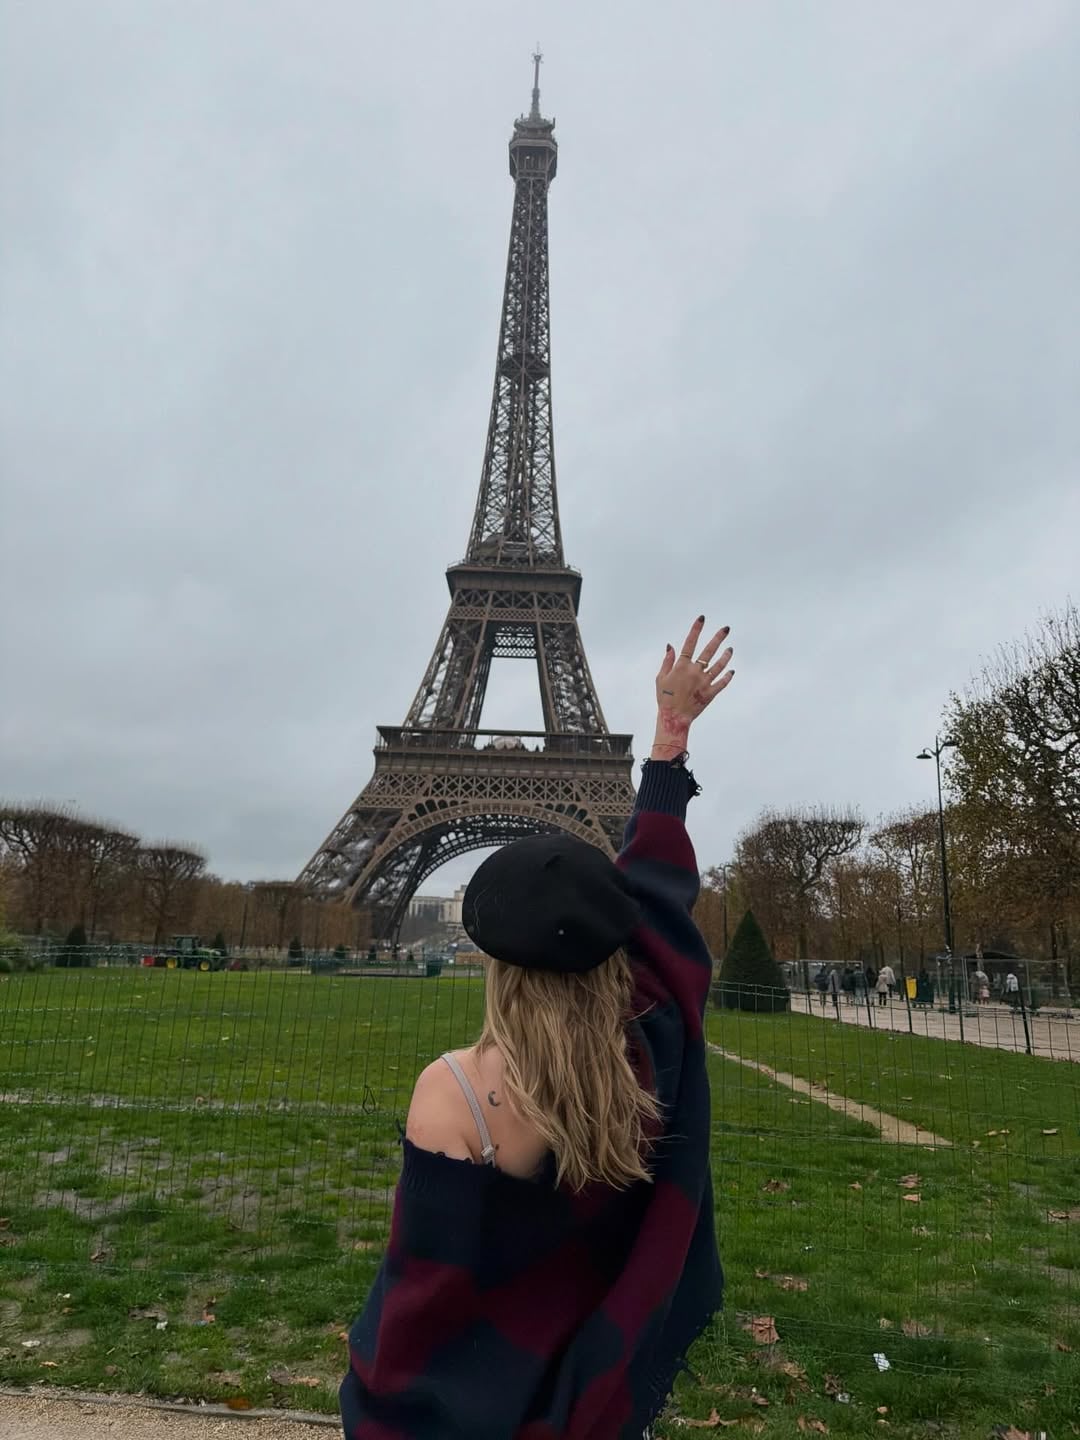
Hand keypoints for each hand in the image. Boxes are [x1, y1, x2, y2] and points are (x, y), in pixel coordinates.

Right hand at [651, 616, 733, 759]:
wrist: (674, 718)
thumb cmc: (665, 698)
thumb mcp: (660, 678)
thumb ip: (667, 661)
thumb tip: (670, 646)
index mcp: (681, 666)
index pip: (690, 643)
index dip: (696, 629)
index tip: (702, 618)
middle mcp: (695, 672)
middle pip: (709, 651)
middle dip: (718, 638)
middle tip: (726, 628)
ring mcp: (704, 682)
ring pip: (719, 665)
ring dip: (726, 656)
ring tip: (730, 648)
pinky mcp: (710, 693)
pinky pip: (722, 682)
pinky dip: (727, 676)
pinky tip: (731, 670)